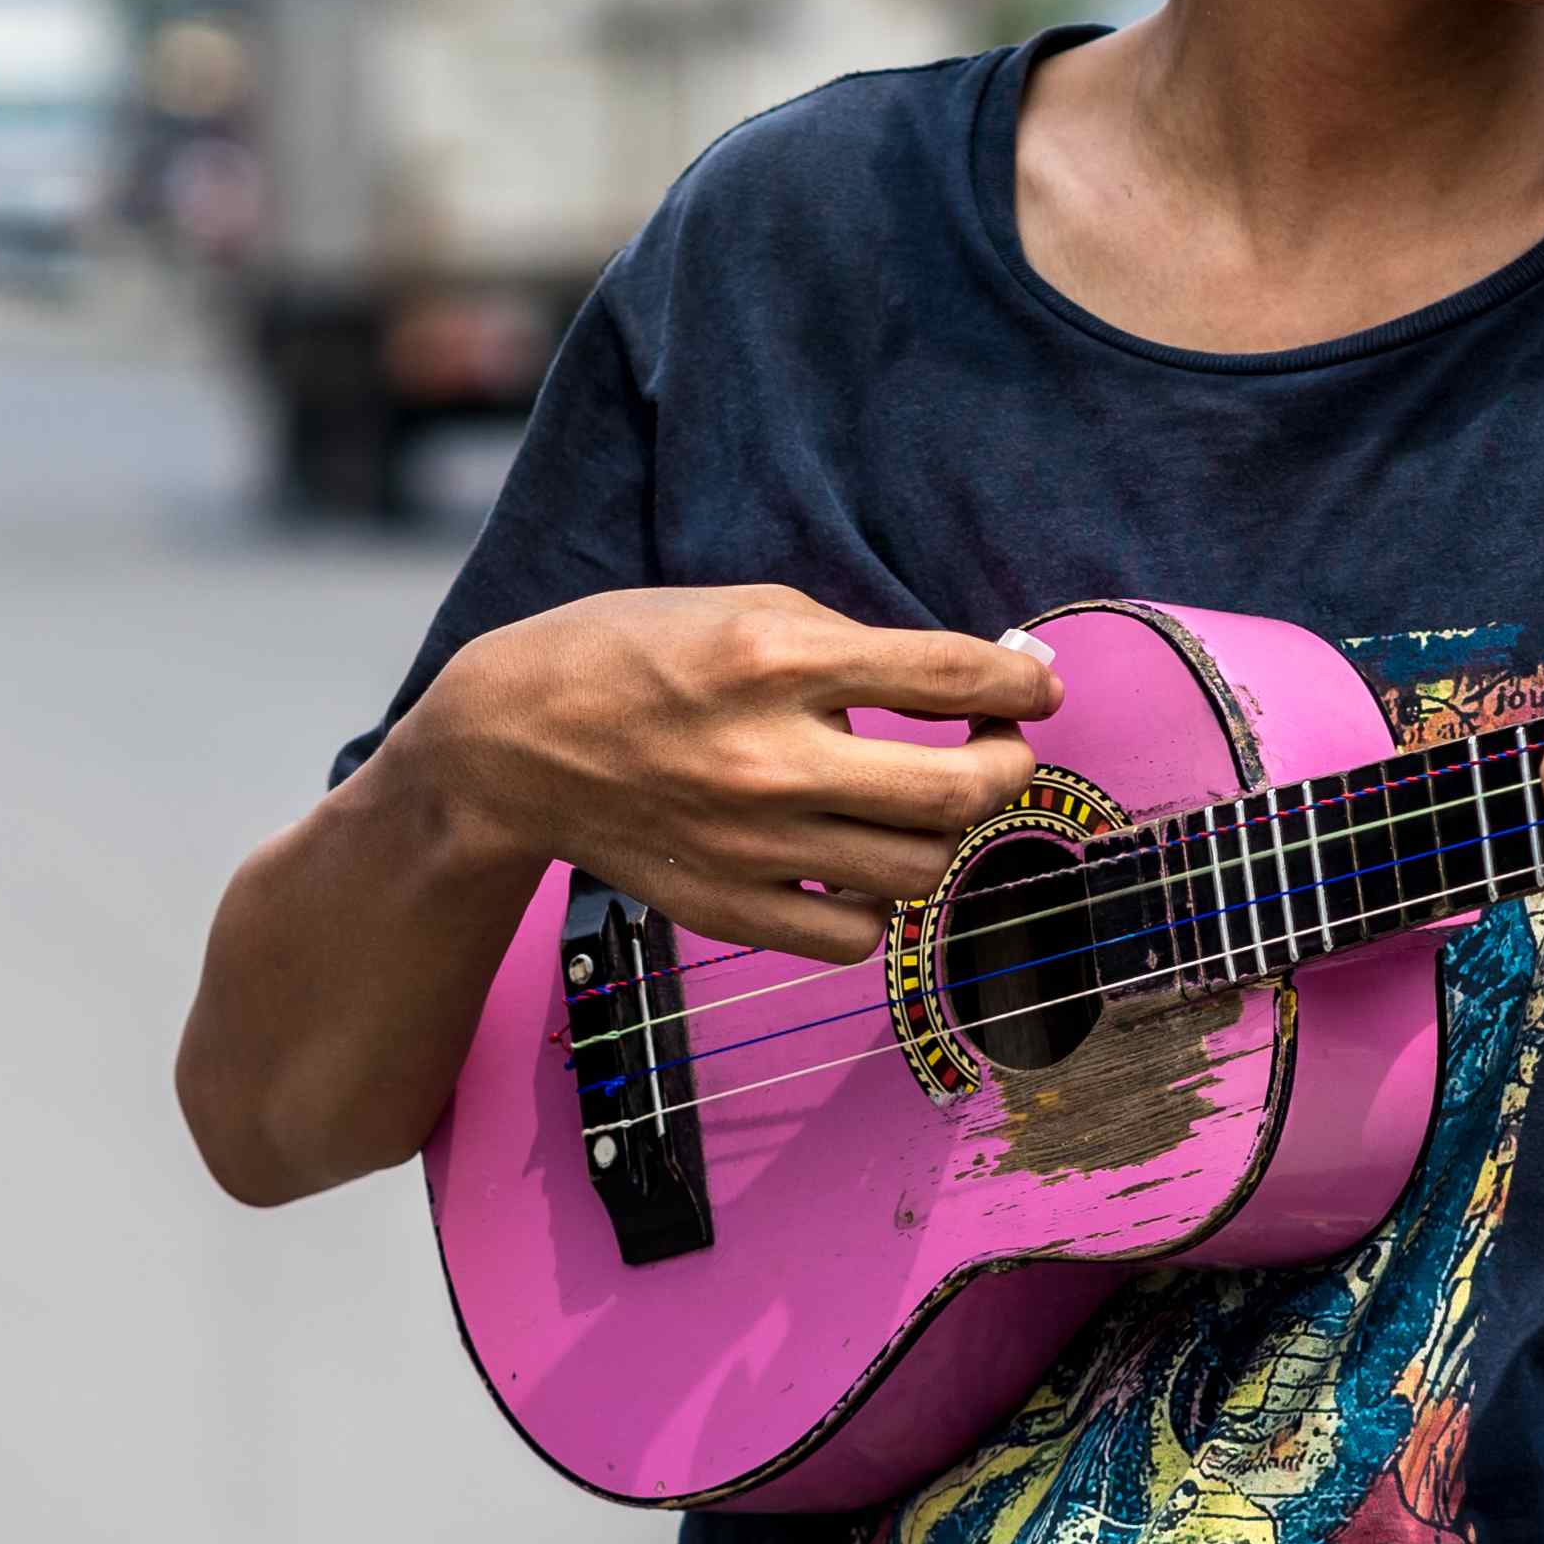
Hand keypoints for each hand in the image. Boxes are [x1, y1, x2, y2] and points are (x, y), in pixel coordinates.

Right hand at [381, 584, 1058, 964]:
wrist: (508, 743)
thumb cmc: (629, 655)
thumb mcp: (739, 607)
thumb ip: (850, 645)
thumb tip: (962, 682)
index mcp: (775, 660)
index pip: (945, 674)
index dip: (1018, 682)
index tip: (1035, 687)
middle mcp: (770, 757)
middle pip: (957, 791)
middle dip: (1008, 766)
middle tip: (1001, 750)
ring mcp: (750, 844)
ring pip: (918, 870)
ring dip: (944, 836)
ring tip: (924, 806)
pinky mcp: (726, 907)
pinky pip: (855, 936)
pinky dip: (879, 905)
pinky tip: (860, 865)